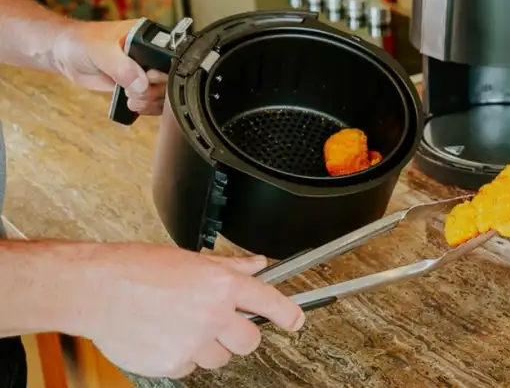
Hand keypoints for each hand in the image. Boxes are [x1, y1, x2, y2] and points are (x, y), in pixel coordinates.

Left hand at [52, 20, 166, 114]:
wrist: (65, 54)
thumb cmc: (80, 42)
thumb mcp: (100, 50)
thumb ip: (121, 66)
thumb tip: (141, 84)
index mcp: (149, 37)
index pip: (171, 57)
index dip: (163, 73)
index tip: (148, 78)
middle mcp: (151, 53)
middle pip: (170, 77)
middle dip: (155, 90)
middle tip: (134, 92)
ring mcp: (145, 70)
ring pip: (164, 91)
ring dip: (150, 101)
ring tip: (131, 99)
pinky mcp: (137, 84)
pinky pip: (152, 99)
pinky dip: (147, 106)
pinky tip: (134, 105)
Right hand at [75, 243, 304, 378]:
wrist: (95, 289)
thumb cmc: (136, 269)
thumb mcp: (191, 260)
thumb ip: (230, 266)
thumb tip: (257, 263)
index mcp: (221, 284)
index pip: (270, 302)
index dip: (289, 314)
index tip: (295, 321)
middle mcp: (213, 313)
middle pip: (250, 340)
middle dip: (240, 335)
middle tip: (220, 325)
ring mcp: (194, 341)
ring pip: (220, 357)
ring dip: (209, 347)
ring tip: (181, 326)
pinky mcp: (173, 362)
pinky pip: (190, 367)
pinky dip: (181, 356)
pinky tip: (163, 336)